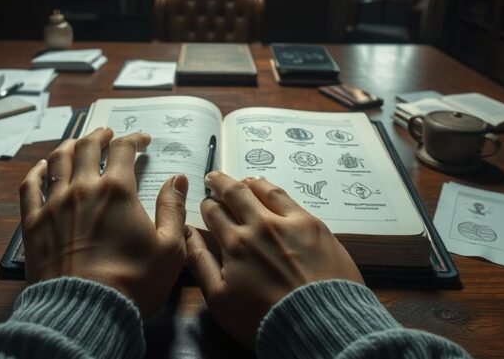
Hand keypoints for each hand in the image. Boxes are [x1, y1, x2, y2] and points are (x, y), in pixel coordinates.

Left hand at [19, 128, 188, 316]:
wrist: (87, 311)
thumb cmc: (133, 282)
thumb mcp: (170, 248)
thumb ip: (174, 209)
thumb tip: (178, 180)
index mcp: (117, 190)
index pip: (123, 149)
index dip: (134, 139)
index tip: (142, 140)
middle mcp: (83, 189)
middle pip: (87, 147)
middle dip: (99, 135)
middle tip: (107, 133)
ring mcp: (54, 204)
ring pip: (58, 160)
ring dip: (70, 145)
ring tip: (78, 142)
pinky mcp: (33, 223)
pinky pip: (30, 187)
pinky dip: (37, 171)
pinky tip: (42, 167)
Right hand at [186, 172, 362, 347]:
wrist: (317, 325)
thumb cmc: (263, 319)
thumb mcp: (219, 299)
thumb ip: (200, 262)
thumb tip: (186, 233)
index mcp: (235, 243)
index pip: (214, 212)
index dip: (207, 205)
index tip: (206, 203)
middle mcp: (260, 225)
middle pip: (236, 193)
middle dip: (221, 183)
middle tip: (214, 177)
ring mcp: (289, 223)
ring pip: (263, 190)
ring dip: (248, 183)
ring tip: (242, 181)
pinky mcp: (314, 225)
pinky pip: (289, 198)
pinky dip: (273, 189)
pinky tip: (271, 190)